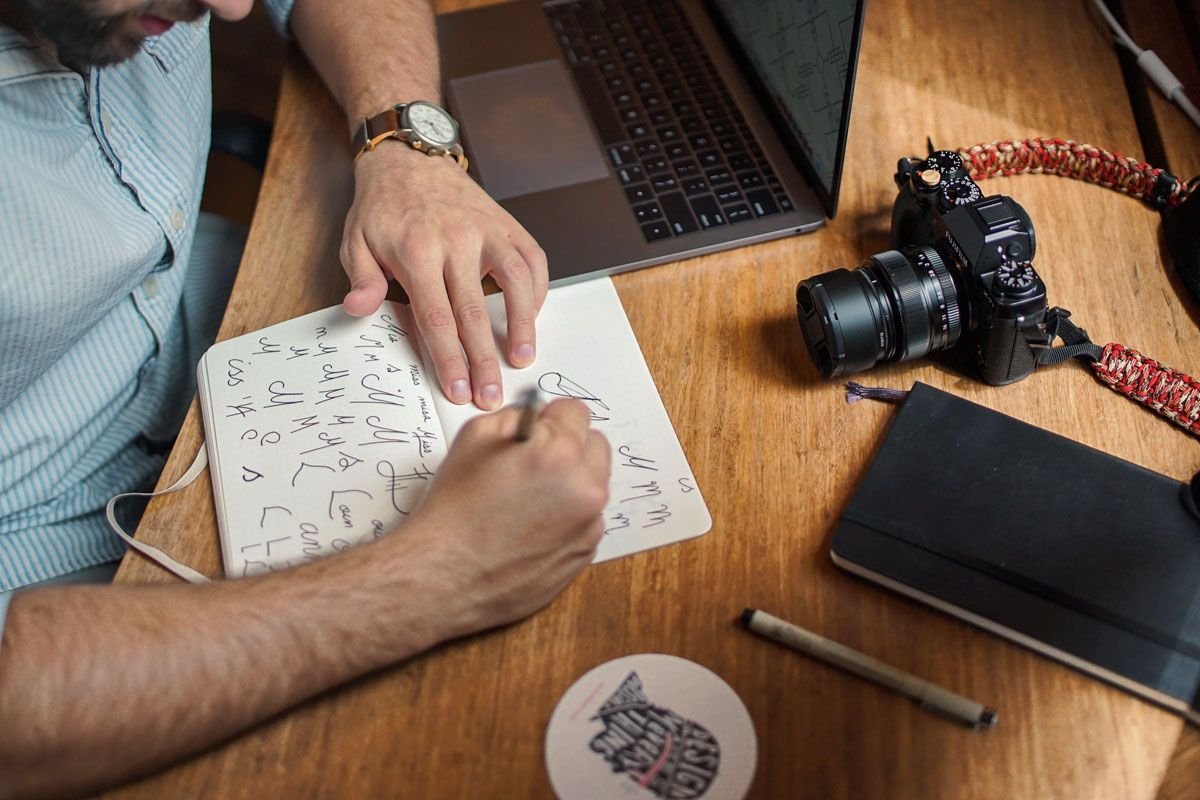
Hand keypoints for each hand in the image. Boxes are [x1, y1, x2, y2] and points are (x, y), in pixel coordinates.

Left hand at [340, 144, 548, 410]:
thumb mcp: (356, 241)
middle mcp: (457, 241)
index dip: (450, 359)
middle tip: (491, 395)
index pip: (437, 318)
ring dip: (523, 327)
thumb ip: (362, 279)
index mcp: (417, 251)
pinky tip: (531, 319)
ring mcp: (488, 231)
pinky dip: (536, 293)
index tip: (458, 390)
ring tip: (522, 360)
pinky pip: (533, 262)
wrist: (410, 158)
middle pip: (476, 313)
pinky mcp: (507, 225)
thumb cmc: (383, 207)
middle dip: (484, 361)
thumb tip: (359, 309)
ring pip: (517, 284)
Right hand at [401, 399, 610, 636]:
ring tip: (527, 501)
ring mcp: (589, 526)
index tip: (535, 431)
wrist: (445, 576)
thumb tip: (540, 418)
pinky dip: (567, 517)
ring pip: (592, 485)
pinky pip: (586, 520)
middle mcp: (586, 490)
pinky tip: (531, 528)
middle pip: (595, 446)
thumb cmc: (454, 509)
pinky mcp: (585, 554)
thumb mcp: (474, 438)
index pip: (577, 412)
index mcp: (560, 454)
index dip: (550, 419)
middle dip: (568, 447)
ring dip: (570, 483)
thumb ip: (517, 417)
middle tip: (532, 463)